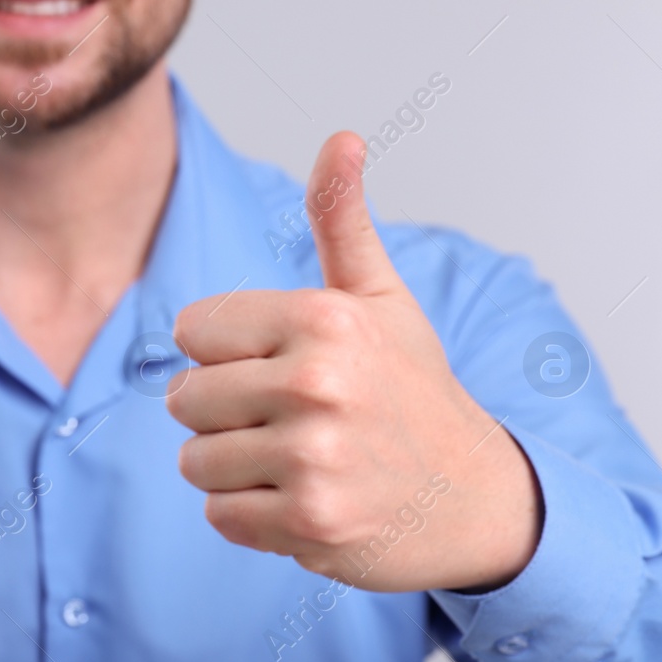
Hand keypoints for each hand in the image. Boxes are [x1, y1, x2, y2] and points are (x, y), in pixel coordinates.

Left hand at [166, 131, 540, 592]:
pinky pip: (219, 514)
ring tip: (299, 459)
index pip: (192, 330)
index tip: (281, 363)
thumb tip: (341, 137)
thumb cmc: (412, 389)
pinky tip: (306, 500)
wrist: (476, 499)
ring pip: (195, 459)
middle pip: (184, 398)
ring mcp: (314, 458)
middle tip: (291, 418)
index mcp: (323, 319)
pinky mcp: (309, 524)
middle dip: (225, 411)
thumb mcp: (380, 298)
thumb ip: (341, 219)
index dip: (227, 351)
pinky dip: (252, 515)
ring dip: (234, 466)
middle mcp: (317, 384)